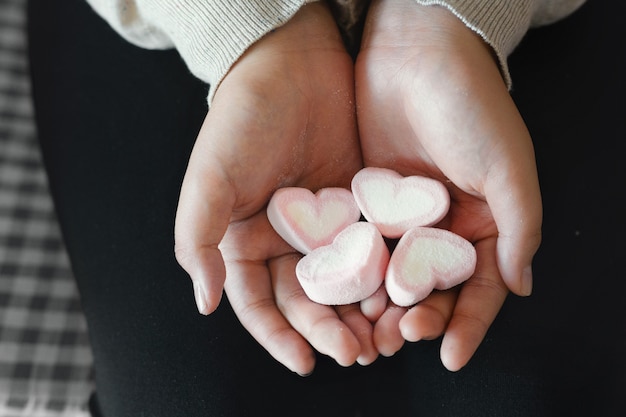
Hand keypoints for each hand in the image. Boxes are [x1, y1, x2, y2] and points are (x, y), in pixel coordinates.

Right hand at [173, 3, 375, 375]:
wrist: (294, 65)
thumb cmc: (242, 120)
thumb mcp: (210, 178)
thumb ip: (197, 239)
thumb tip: (204, 302)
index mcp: (245, 243)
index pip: (260, 304)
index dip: (280, 337)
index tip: (306, 361)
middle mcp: (286, 243)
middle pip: (307, 301)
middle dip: (329, 330)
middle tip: (355, 353)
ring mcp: (327, 228)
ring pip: (345, 285)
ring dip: (361, 314)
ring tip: (382, 337)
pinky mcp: (361, 208)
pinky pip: (375, 250)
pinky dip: (387, 276)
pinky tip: (401, 294)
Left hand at [355, 0, 541, 370]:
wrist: (416, 53)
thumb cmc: (471, 108)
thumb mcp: (508, 167)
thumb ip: (519, 228)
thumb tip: (520, 287)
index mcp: (484, 223)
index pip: (479, 287)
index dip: (470, 325)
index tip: (452, 356)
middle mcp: (444, 226)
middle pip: (433, 289)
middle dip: (420, 320)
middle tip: (398, 340)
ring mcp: (404, 217)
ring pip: (395, 275)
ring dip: (385, 307)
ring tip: (370, 332)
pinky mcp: (369, 202)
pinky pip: (364, 247)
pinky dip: (358, 274)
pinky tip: (347, 296)